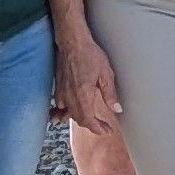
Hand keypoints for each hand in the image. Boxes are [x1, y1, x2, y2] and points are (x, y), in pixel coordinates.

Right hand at [55, 29, 120, 144]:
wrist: (72, 43)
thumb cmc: (90, 55)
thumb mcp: (106, 74)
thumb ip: (110, 94)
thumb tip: (116, 109)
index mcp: (83, 95)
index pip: (88, 120)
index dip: (98, 128)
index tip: (106, 131)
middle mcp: (70, 97)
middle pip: (78, 119)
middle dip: (91, 125)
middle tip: (103, 127)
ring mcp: (62, 93)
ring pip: (69, 113)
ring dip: (79, 119)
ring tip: (90, 121)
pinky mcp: (58, 88)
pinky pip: (60, 106)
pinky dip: (66, 111)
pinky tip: (69, 112)